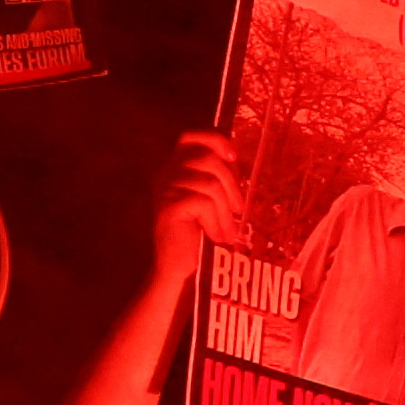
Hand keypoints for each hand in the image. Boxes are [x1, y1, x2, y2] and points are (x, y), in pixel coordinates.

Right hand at [154, 129, 250, 286]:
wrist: (177, 268)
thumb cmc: (198, 235)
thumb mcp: (210, 201)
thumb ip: (217, 179)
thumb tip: (235, 160)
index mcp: (175, 169)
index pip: (190, 137)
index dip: (213, 139)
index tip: (233, 157)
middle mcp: (166, 174)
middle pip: (206, 158)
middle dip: (230, 182)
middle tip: (238, 209)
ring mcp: (165, 190)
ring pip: (208, 183)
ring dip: (225, 209)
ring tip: (226, 231)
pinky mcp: (168, 207)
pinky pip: (203, 202)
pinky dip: (215, 221)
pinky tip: (214, 236)